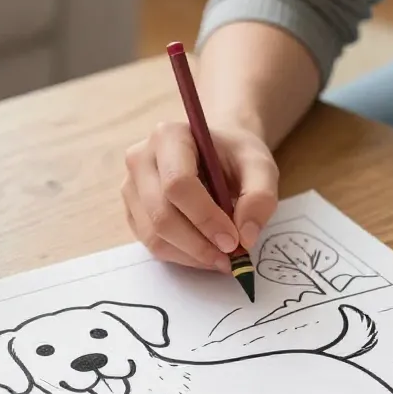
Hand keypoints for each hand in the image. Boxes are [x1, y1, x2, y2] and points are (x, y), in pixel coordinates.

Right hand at [122, 121, 277, 270]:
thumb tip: (245, 237)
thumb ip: (260, 197)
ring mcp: (131, 187)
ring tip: (222, 257)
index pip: (178, 184)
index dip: (205, 218)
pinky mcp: (132, 211)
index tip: (233, 240)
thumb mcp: (261, 166)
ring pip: (154, 236)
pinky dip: (182, 256)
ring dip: (191, 255)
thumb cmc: (235, 156)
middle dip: (199, 244)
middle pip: (161, 215)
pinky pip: (152, 244)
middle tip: (230, 256)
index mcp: (169, 136)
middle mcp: (141, 159)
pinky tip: (205, 251)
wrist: (216, 154)